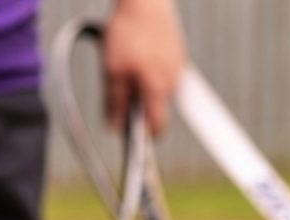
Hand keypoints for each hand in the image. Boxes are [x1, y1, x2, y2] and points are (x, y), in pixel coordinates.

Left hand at [103, 0, 185, 135]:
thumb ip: (115, 101)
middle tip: (120, 92)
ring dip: (145, 87)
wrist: (146, 0)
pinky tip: (138, 54)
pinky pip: (164, 72)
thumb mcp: (112, 69)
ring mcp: (177, 67)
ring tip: (126, 66)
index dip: (145, 135)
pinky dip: (151, 71)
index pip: (158, 126)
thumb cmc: (128, 31)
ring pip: (161, 89)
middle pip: (158, 108)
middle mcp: (173, 81)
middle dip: (141, 107)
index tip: (132, 136)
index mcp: (158, 89)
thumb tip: (115, 127)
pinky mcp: (177, 53)